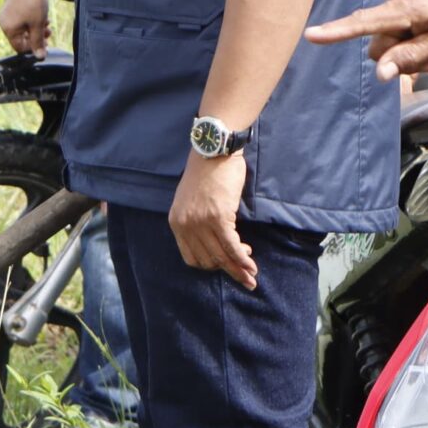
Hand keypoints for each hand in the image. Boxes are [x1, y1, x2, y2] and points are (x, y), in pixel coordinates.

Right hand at [0, 0, 51, 53]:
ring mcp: (8, 13)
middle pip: (21, 38)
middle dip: (36, 37)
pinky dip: (33, 21)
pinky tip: (43, 17)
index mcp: (7, 28)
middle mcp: (4, 22)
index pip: (19, 47)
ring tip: (47, 25)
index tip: (46, 45)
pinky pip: (23, 19)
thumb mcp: (38, 25)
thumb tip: (40, 57)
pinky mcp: (13, 6)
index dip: (33, 49)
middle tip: (49, 34)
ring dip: (36, 29)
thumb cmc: (33, 2)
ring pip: (24, 28)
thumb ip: (38, 42)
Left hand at [170, 151, 254, 289]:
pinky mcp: (218, 217)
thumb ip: (197, 221)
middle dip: (228, 271)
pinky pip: (231, 245)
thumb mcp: (192, 200)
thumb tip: (216, 242)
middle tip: (245, 277)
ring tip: (251, 277)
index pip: (192, 258)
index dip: (211, 265)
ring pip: (221, 256)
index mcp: (176, 222)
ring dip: (238, 269)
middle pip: (208, 260)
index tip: (226, 264)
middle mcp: (185, 225)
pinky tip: (251, 264)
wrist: (213, 150)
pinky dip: (242, 258)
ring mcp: (201, 222)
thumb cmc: (207, 172)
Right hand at [308, 0, 427, 81]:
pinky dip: (409, 40)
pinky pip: (396, 28)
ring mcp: (400, 0)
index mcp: (403, 9)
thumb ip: (408, 58)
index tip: (311, 35)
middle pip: (377, 41)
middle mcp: (396, 0)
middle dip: (396, 57)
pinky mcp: (406, 2)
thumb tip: (380, 73)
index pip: (363, 22)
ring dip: (405, 51)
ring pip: (388, 37)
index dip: (336, 31)